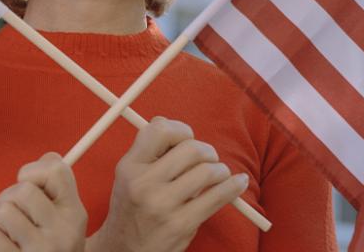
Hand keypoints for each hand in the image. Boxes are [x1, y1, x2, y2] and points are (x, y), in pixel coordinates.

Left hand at [0, 152, 87, 251]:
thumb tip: (47, 157)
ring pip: (1, 211)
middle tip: (8, 216)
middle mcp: (63, 233)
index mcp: (75, 215)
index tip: (26, 184)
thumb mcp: (62, 221)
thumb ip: (55, 189)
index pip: (56, 169)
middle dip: (5, 198)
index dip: (32, 172)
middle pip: (21, 190)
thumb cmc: (47, 249)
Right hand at [86, 117, 248, 251]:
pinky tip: (238, 182)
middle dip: (207, 151)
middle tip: (208, 160)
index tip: (187, 140)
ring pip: (207, 171)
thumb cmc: (133, 207)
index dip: (181, 130)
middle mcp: (144, 184)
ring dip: (219, 170)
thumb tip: (173, 124)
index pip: (161, 130)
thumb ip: (148, 151)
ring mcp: (163, 205)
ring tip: (216, 176)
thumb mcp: (128, 175)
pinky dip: (233, 186)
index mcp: (130, 166)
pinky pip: (217, 197)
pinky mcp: (181, 224)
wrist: (125, 249)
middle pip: (191, 148)